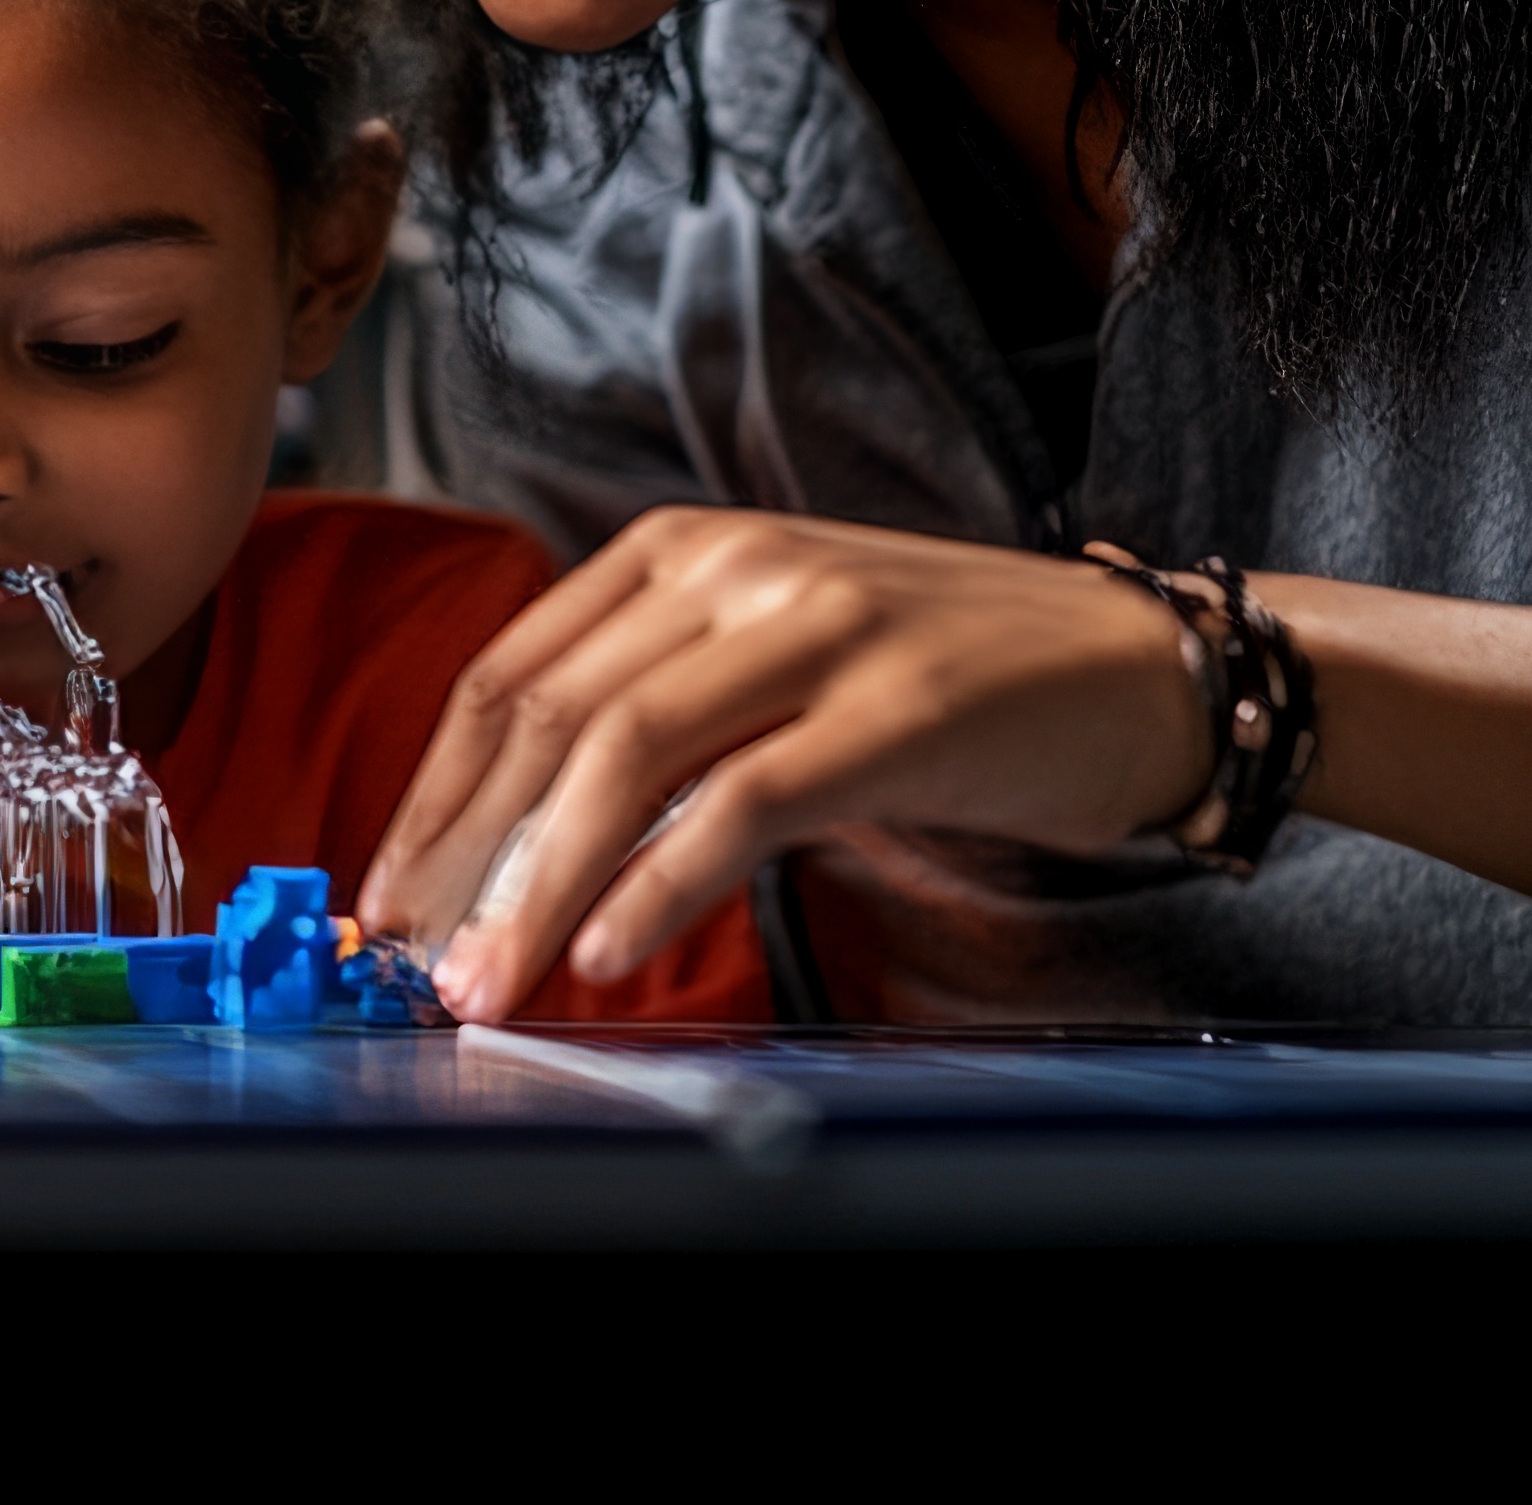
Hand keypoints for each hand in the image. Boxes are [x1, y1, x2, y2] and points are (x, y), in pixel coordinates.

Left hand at [358, 505, 1209, 1020]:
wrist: (1144, 668)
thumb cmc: (946, 684)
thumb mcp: (773, 662)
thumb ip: (658, 716)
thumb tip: (518, 850)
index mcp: (680, 551)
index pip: (510, 677)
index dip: (434, 797)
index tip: (388, 899)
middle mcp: (734, 567)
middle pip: (548, 719)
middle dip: (463, 856)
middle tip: (415, 965)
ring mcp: (818, 626)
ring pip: (625, 755)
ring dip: (538, 884)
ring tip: (490, 981)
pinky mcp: (897, 706)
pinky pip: (743, 798)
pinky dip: (661, 881)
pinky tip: (611, 949)